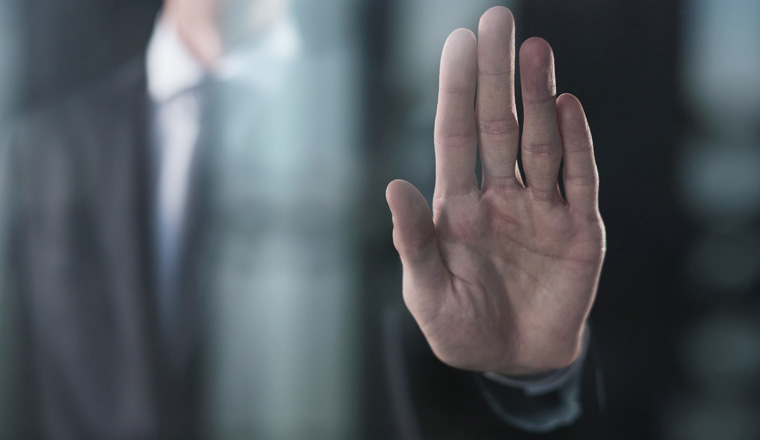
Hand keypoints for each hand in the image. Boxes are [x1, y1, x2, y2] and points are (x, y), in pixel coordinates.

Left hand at [385, 7, 604, 375]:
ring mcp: (541, 209)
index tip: (456, 43)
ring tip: (535, 51)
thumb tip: (393, 185)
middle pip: (498, 125)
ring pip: (540, 142)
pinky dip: (575, 145)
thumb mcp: (427, 291)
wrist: (512, 360)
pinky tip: (566, 107)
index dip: (456, 91)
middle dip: (496, 76)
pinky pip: (578, 180)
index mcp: (458, 207)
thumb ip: (413, 241)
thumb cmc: (461, 326)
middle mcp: (499, 196)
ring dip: (538, 96)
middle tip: (496, 21)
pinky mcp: (578, 230)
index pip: (457, 136)